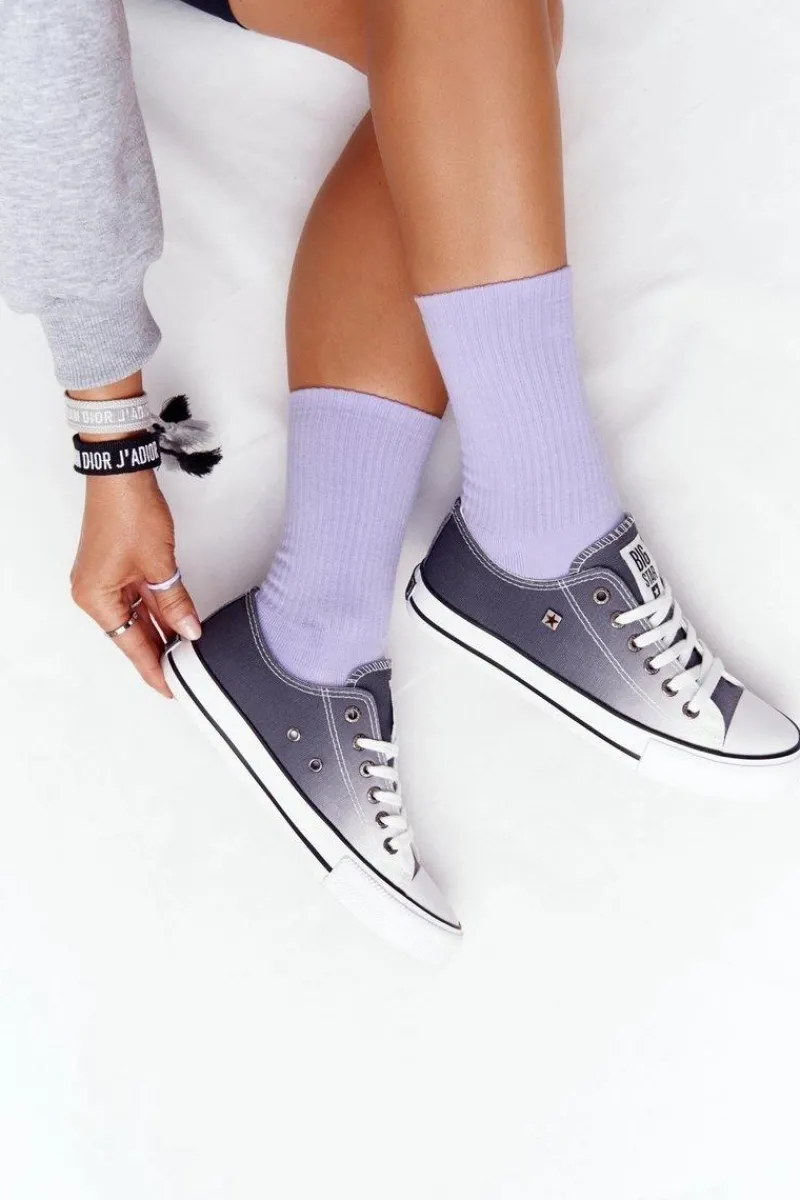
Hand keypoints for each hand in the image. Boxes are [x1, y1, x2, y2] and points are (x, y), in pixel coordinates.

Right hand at [70, 469, 201, 696]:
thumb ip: (175, 603)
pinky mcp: (115, 567)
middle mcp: (94, 593)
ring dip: (161, 629)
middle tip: (186, 673)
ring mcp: (104, 580)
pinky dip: (157, 610)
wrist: (122, 474)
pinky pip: (137, 598)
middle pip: (131, 632)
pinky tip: (176, 622)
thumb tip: (190, 632)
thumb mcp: (159, 565)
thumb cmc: (129, 512)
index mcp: (96, 598)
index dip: (153, 668)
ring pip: (137, 615)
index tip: (171, 687)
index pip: (130, 645)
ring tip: (187, 651)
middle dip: (159, 651)